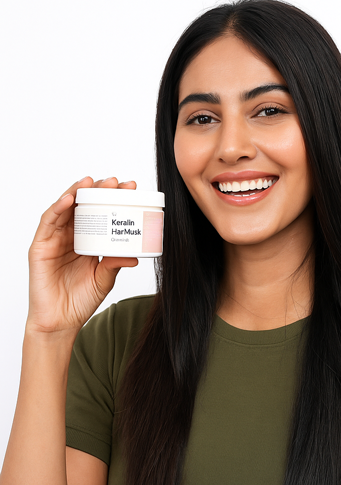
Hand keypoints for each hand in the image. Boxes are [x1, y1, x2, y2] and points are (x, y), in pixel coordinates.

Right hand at [26, 177, 138, 336]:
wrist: (60, 322)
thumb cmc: (80, 300)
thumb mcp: (104, 278)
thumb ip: (116, 263)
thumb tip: (135, 255)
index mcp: (87, 241)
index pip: (100, 213)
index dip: (113, 199)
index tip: (131, 189)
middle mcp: (70, 236)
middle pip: (83, 206)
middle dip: (98, 191)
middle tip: (116, 182)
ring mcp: (54, 240)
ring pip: (65, 209)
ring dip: (77, 192)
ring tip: (93, 182)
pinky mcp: (40, 247)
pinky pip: (48, 223)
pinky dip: (58, 208)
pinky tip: (70, 199)